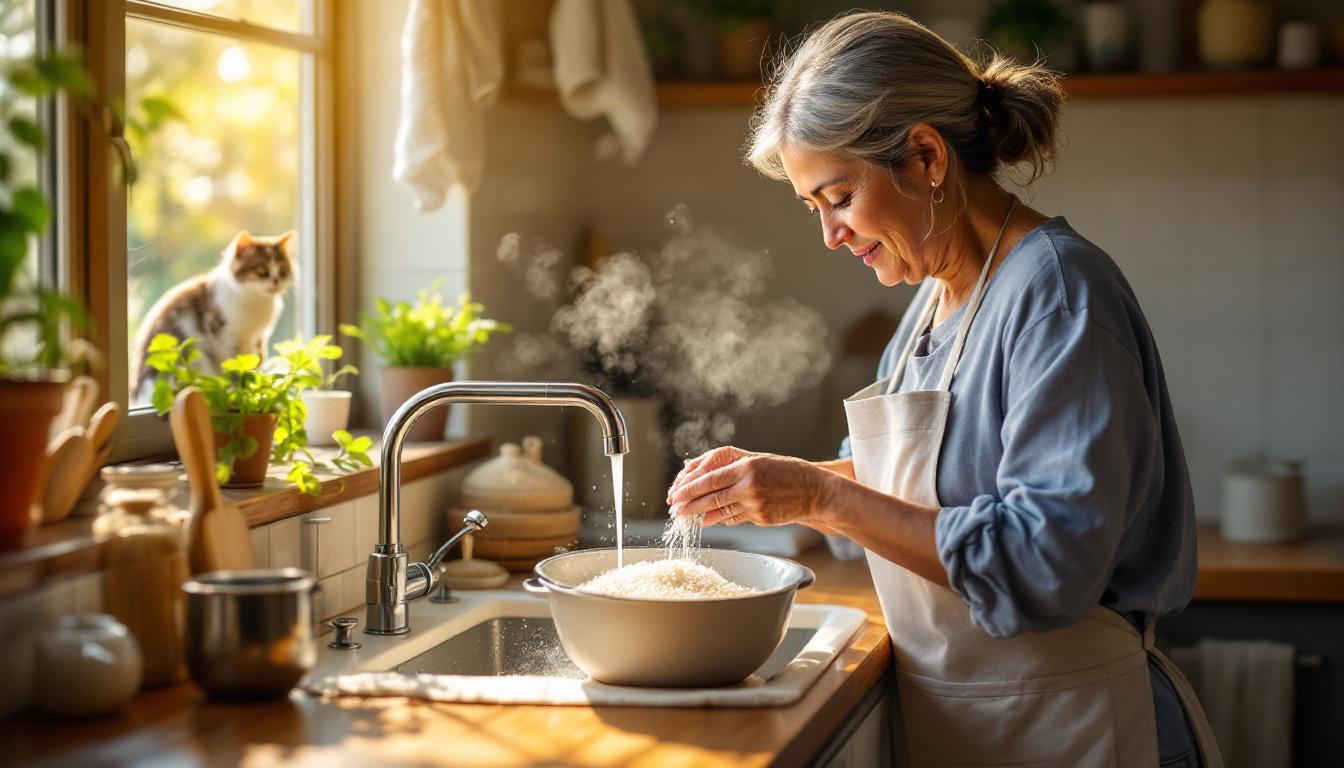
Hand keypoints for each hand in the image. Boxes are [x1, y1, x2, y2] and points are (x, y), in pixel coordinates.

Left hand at [665, 446, 835, 526]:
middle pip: (711, 497)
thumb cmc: (785, 471)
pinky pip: (736, 519)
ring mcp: (755, 504)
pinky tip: (711, 520)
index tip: (675, 494)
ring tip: (689, 518)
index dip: (689, 489)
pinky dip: (722, 519)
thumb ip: (732, 466)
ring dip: (702, 515)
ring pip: (721, 512)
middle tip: (675, 509)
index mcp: (746, 467)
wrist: (814, 490)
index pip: (710, 479)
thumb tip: (705, 473)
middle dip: (690, 505)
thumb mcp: (759, 460)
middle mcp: (749, 486)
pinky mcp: (761, 518)